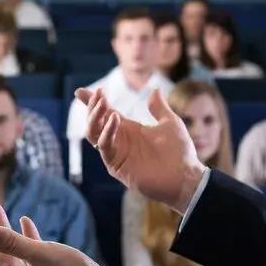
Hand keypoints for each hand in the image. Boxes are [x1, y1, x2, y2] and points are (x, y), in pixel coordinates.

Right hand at [76, 87, 206, 213]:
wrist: (185, 176)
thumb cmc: (180, 152)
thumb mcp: (170, 123)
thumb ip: (159, 107)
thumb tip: (154, 89)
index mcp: (129, 129)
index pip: (105, 113)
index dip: (92, 103)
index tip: (80, 92)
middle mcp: (119, 140)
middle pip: (95, 122)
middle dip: (92, 107)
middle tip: (99, 94)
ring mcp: (116, 153)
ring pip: (93, 133)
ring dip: (94, 117)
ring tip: (103, 103)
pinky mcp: (116, 165)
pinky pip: (104, 146)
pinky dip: (107, 131)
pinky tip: (115, 118)